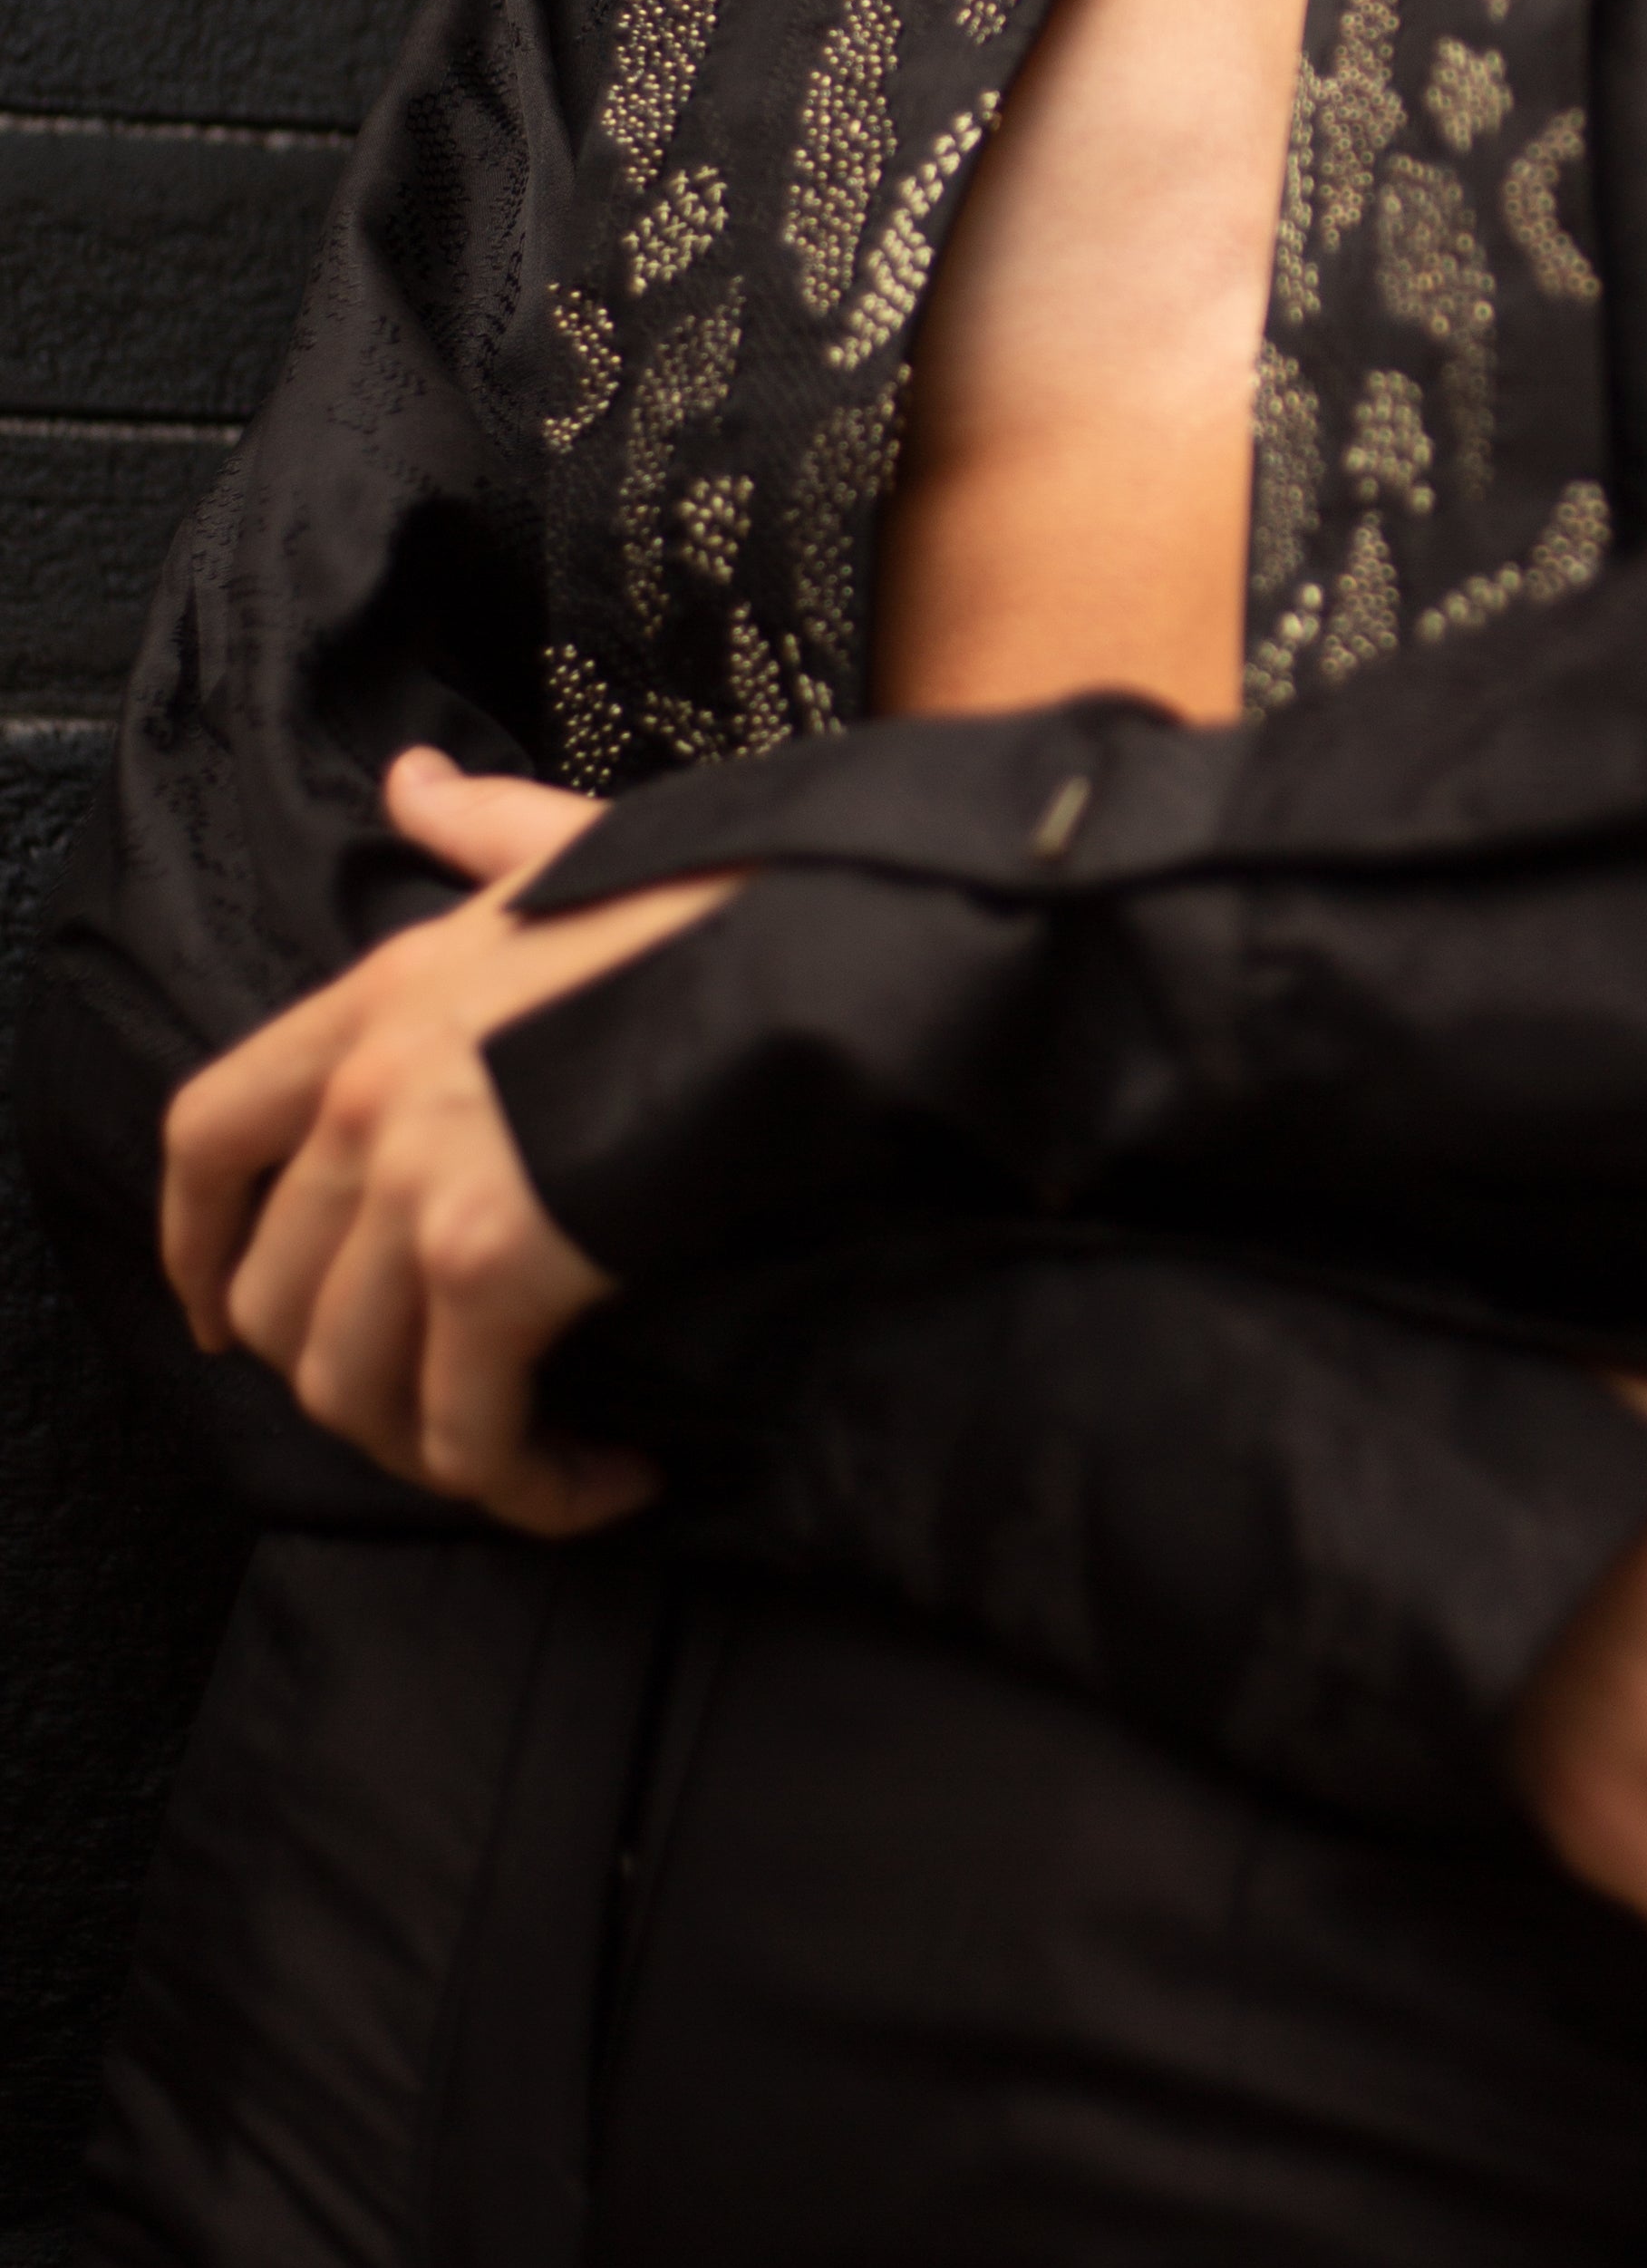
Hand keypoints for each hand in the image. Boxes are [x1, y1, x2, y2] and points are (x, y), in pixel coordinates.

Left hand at [156, 748, 731, 1536]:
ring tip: (545, 1457)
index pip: (207, 1134)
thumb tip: (416, 782)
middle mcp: (374, 1087)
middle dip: (351, 1381)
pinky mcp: (498, 1263)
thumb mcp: (583, 845)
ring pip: (353, 1385)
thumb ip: (488, 827)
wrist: (831, 943)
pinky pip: (468, 1433)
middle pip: (273, 1297)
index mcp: (382, 990)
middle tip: (454, 1415)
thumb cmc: (733, 898)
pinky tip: (610, 1475)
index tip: (218, 1316)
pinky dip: (530, 1485)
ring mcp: (424, 1178)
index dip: (195, 1245)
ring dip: (443, 1454)